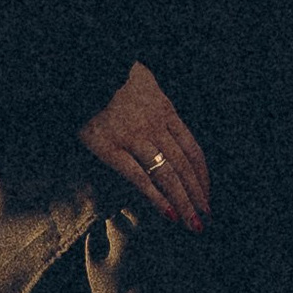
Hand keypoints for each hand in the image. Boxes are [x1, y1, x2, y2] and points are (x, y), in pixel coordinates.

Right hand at [81, 63, 211, 227]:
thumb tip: (171, 134)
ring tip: (191, 223)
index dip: (202, 176)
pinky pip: (138, 177)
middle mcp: (155, 126)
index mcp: (165, 111)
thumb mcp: (146, 88)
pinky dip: (155, 197)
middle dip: (197, 195)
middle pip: (184, 166)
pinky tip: (168, 213)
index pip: (192, 150)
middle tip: (205, 219)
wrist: (84, 68)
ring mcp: (133, 137)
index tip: (207, 196)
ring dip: (183, 202)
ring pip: (167, 175)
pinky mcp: (110, 148)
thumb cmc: (113, 78)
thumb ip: (159, 111)